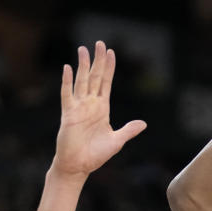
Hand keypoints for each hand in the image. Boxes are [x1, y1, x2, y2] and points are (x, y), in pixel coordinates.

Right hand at [54, 41, 146, 177]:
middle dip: (98, 60)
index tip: (111, 53)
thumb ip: (128, 130)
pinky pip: (67, 94)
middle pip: (95, 77)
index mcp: (102, 108)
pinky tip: (67, 68)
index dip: (109, 68)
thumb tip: (143, 123)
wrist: (78, 166)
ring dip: (83, 65)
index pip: (106, 83)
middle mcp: (90, 104)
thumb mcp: (116, 141)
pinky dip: (67, 81)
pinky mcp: (68, 114)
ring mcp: (79, 107)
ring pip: (81, 81)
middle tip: (100, 43)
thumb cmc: (96, 155)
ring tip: (83, 49)